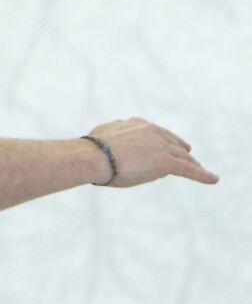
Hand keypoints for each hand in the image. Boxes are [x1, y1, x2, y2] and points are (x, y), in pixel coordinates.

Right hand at [86, 118, 217, 187]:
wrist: (93, 156)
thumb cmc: (91, 149)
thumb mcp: (104, 135)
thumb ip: (115, 134)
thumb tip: (113, 138)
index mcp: (138, 123)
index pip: (158, 133)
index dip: (165, 141)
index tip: (169, 146)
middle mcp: (154, 131)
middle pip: (174, 143)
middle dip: (182, 152)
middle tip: (189, 159)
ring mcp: (161, 146)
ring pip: (184, 157)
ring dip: (194, 165)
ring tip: (203, 172)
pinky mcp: (167, 162)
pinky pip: (189, 169)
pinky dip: (202, 175)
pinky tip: (213, 179)